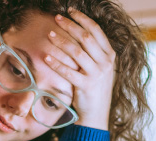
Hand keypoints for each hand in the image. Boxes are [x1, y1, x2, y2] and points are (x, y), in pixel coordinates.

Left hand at [46, 8, 115, 130]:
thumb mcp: (99, 69)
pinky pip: (68, 71)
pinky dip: (56, 63)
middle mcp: (105, 63)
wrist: (96, 114)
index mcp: (109, 55)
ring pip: (77, 52)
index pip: (96, 31)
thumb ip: (93, 53)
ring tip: (49, 34)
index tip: (70, 11)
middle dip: (70, 26)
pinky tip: (46, 57)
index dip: (82, 19)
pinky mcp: (86, 86)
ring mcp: (97, 75)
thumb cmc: (94, 89)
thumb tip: (77, 33)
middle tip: (57, 18)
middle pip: (86, 38)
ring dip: (61, 41)